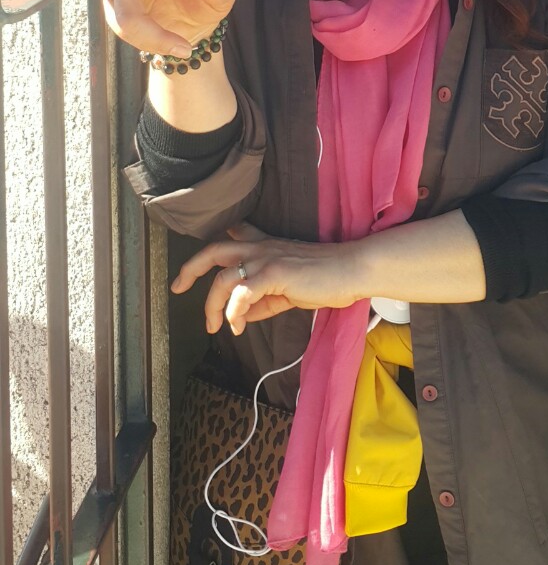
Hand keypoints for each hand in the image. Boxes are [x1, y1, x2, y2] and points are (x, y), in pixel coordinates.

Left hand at [170, 224, 361, 334]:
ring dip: (212, 305)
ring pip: (223, 278)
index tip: (192, 270)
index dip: (210, 253)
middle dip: (190, 269)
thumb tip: (242, 316)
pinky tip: (236, 324)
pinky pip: (242, 292)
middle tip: (177, 287)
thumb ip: (263, 301)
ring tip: (215, 325)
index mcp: (265, 247)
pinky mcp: (275, 273)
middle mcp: (261, 248)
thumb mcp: (288, 292)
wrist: (352, 271)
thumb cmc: (327, 279)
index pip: (232, 239)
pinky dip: (232, 310)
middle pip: (214, 251)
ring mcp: (267, 258)